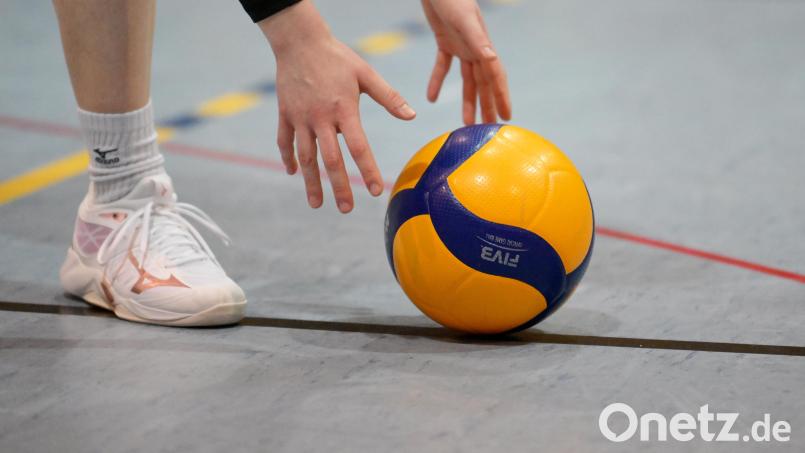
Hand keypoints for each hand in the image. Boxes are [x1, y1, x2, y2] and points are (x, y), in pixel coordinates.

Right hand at [259, 1, 415, 212]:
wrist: (299, 41)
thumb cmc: (337, 57)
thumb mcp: (366, 74)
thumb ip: (389, 97)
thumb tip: (412, 116)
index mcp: (344, 109)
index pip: (358, 147)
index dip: (368, 170)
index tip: (376, 190)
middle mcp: (320, 118)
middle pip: (330, 160)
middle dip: (339, 186)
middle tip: (346, 209)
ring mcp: (300, 117)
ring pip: (305, 157)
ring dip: (310, 182)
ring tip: (316, 205)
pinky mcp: (285, 113)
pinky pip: (284, 141)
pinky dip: (288, 157)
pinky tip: (292, 173)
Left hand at [422, 0, 510, 124]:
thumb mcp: (465, 20)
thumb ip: (478, 40)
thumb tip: (491, 60)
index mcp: (483, 46)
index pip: (495, 77)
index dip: (501, 97)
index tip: (505, 118)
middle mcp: (476, 49)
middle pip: (483, 83)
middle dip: (487, 105)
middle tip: (488, 128)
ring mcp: (461, 46)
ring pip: (466, 80)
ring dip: (467, 100)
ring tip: (466, 123)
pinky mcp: (445, 41)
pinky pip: (443, 66)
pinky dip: (437, 81)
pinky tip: (431, 98)